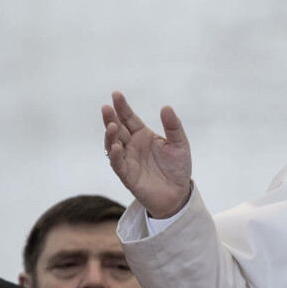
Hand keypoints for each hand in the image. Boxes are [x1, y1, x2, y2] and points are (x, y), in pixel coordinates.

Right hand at [102, 91, 191, 218]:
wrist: (178, 193)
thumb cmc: (178, 168)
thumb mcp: (180, 144)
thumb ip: (173, 126)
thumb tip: (166, 107)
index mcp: (143, 135)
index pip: (129, 118)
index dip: (122, 107)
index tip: (116, 94)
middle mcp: (132, 145)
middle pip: (118, 129)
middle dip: (111, 118)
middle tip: (106, 107)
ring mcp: (128, 159)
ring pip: (113, 145)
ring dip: (110, 135)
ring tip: (112, 125)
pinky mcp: (127, 175)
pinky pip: (118, 164)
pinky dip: (116, 156)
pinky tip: (118, 147)